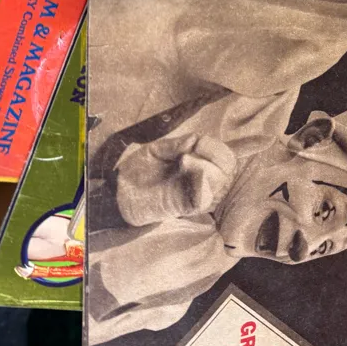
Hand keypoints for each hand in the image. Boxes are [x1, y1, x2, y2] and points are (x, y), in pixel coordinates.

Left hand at [115, 134, 237, 225]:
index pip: (223, 155)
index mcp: (197, 161)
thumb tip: (195, 139)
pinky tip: (185, 172)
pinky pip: (204, 198)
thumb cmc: (139, 169)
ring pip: (219, 181)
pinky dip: (201, 184)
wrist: (119, 190)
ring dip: (205, 166)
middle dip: (215, 154)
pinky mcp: (186, 206)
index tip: (198, 140)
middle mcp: (201, 177)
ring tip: (183, 160)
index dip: (216, 146)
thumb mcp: (156, 149)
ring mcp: (195, 192)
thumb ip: (175, 144)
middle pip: (228, 167)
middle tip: (192, 150)